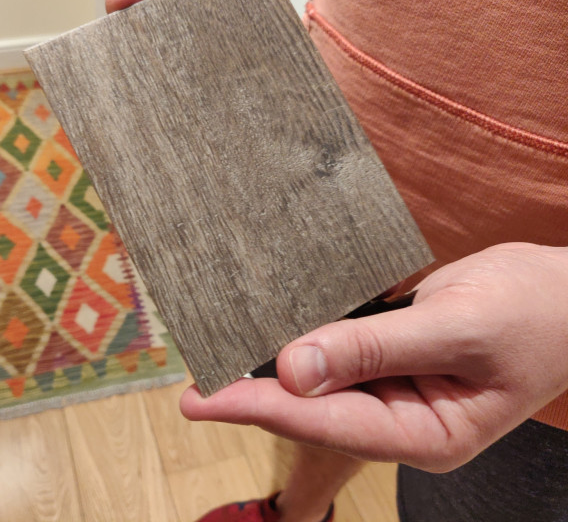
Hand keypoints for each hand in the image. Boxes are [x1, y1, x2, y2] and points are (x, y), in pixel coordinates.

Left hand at [181, 243, 567, 471]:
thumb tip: (294, 368)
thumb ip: (375, 348)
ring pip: (321, 388)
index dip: (259, 409)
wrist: (565, 291)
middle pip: (315, 412)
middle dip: (253, 399)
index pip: (326, 422)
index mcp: (426, 432)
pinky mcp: (390, 362)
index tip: (202, 399)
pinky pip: (338, 359)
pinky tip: (270, 338)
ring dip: (272, 375)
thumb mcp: (457, 327)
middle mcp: (404, 420)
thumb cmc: (532, 311)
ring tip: (217, 364)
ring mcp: (396, 392)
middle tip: (193, 386)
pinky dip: (304, 348)